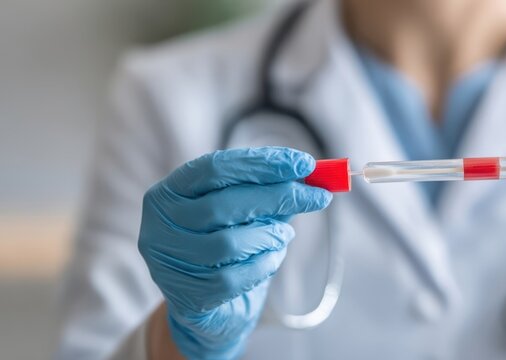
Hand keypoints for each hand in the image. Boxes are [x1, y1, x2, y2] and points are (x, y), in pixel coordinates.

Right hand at [138, 147, 331, 358]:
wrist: (210, 304)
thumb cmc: (229, 244)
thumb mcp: (245, 210)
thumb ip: (272, 190)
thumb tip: (312, 175)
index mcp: (169, 192)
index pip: (215, 168)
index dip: (262, 164)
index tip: (304, 164)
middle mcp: (159, 225)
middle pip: (224, 204)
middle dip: (278, 196)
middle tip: (317, 196)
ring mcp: (168, 263)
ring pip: (230, 244)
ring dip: (270, 237)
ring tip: (284, 236)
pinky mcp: (187, 296)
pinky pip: (235, 277)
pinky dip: (264, 265)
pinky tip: (272, 259)